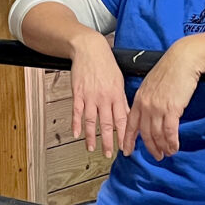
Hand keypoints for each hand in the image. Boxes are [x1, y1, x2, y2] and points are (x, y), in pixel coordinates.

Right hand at [68, 32, 128, 153]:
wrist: (90, 49)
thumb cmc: (106, 64)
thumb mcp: (119, 80)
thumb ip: (122, 100)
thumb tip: (127, 115)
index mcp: (117, 95)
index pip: (123, 119)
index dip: (124, 136)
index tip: (126, 148)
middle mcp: (104, 97)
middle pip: (107, 124)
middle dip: (109, 141)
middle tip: (109, 154)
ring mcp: (90, 96)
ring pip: (91, 121)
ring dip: (92, 137)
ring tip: (92, 149)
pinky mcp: (78, 93)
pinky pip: (77, 112)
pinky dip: (76, 124)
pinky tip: (76, 134)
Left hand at [125, 39, 201, 159]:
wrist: (183, 60)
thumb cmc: (171, 70)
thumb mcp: (152, 84)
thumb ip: (148, 99)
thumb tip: (150, 112)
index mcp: (139, 99)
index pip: (130, 124)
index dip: (128, 140)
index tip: (127, 151)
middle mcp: (146, 105)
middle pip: (144, 133)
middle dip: (150, 148)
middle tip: (156, 156)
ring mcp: (158, 108)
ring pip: (157, 135)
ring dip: (162, 147)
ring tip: (167, 153)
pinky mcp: (172, 109)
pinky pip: (170, 132)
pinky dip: (172, 142)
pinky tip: (174, 147)